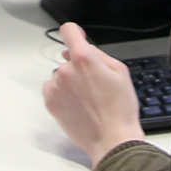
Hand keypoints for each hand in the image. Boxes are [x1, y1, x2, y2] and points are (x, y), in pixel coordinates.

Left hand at [43, 22, 145, 166]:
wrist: (112, 139)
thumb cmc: (119, 109)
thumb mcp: (120, 71)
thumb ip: (99, 54)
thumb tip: (84, 48)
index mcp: (84, 59)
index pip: (68, 31)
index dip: (74, 33)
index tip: (77, 38)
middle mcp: (66, 70)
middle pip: (68, 58)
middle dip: (79, 66)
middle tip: (95, 84)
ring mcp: (56, 87)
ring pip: (61, 75)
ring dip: (70, 81)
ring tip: (88, 99)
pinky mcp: (50, 102)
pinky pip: (53, 89)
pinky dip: (62, 94)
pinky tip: (78, 105)